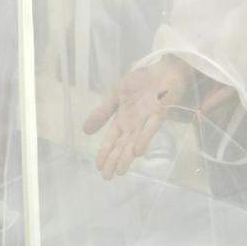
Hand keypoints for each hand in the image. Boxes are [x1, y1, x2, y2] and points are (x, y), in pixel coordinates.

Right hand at [82, 55, 234, 178]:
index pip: (111, 139)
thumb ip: (103, 112)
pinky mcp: (160, 112)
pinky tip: (137, 150)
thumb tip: (84, 130)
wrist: (162, 68)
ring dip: (127, 156)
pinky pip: (151, 126)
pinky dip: (144, 138)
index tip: (98, 167)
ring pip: (135, 141)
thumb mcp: (116, 94)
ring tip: (120, 170)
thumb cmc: (141, 82)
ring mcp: (147, 119)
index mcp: (123, 119)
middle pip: (122, 145)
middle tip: (107, 177)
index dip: (105, 152)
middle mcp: (134, 124)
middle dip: (114, 160)